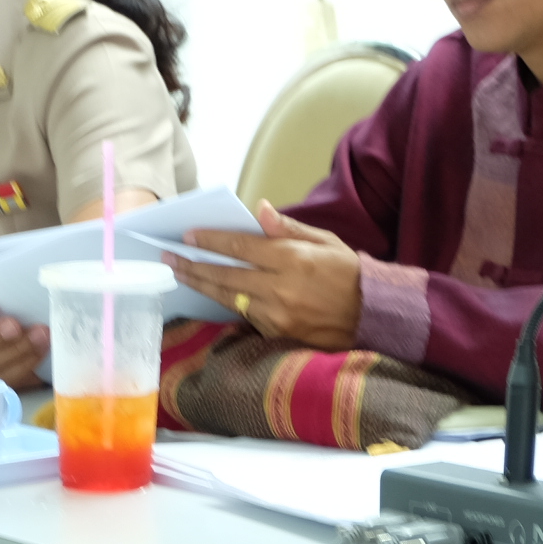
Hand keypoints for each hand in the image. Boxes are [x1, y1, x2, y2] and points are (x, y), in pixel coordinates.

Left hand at [168, 200, 361, 348]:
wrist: (374, 316)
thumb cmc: (349, 274)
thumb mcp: (326, 241)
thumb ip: (289, 228)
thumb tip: (259, 209)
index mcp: (292, 259)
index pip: (241, 247)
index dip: (211, 241)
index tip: (188, 236)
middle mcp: (280, 287)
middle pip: (226, 275)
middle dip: (194, 265)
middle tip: (169, 258)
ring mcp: (277, 314)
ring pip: (229, 298)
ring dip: (202, 286)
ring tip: (180, 274)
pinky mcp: (278, 333)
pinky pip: (244, 316)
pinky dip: (226, 304)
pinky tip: (210, 295)